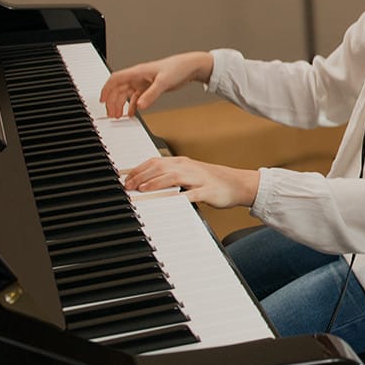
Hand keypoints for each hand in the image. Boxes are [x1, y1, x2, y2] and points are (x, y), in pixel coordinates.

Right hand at [99, 51, 213, 117]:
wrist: (189, 67)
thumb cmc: (177, 68)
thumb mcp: (163, 82)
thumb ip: (151, 95)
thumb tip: (139, 106)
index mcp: (138, 72)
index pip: (116, 79)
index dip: (107, 89)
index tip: (102, 100)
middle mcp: (138, 77)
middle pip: (119, 89)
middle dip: (113, 102)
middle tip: (111, 114)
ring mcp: (144, 82)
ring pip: (126, 94)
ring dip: (121, 104)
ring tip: (118, 116)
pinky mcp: (150, 87)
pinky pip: (137, 97)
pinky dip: (132, 105)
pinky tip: (132, 113)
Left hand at [122, 155, 258, 208]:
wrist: (237, 184)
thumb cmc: (210, 181)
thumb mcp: (188, 175)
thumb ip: (169, 177)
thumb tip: (145, 183)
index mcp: (182, 163)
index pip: (155, 162)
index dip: (139, 169)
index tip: (126, 179)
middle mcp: (188, 168)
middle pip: (161, 167)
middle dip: (142, 176)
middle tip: (129, 186)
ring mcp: (198, 179)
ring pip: (174, 177)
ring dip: (156, 183)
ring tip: (143, 190)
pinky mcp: (208, 191)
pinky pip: (192, 194)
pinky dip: (180, 198)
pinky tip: (170, 202)